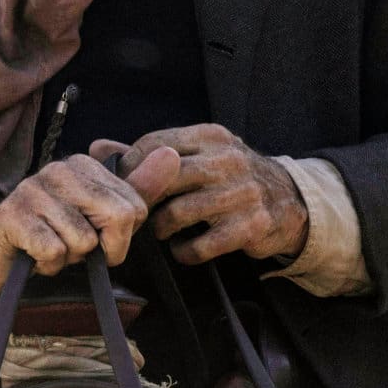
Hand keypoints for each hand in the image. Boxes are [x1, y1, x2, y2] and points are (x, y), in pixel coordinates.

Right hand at [0, 148, 180, 298]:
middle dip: (104, 249)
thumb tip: (171, 155)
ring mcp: (32, 190)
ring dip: (71, 258)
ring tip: (52, 247)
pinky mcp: (13, 216)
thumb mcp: (102, 215)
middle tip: (79, 248)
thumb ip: (139, 189)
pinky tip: (35, 255)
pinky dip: (49, 265)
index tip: (96, 236)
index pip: (135, 207)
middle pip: (118, 217)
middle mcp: (58, 169)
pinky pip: (54, 251)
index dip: (121, 237)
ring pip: (84, 240)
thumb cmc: (56, 233)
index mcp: (83, 164)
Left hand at [93, 125, 307, 265]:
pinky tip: (183, 248)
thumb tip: (97, 148)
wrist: (290, 201)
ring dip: (160, 228)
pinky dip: (183, 252)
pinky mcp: (250, 227)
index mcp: (210, 136)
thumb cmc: (230, 177)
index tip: (122, 187)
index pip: (154, 145)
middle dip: (141, 201)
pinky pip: (199, 246)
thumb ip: (148, 152)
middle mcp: (227, 160)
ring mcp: (241, 194)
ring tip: (161, 230)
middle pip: (162, 180)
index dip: (131, 168)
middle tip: (134, 215)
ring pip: (176, 214)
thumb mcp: (198, 153)